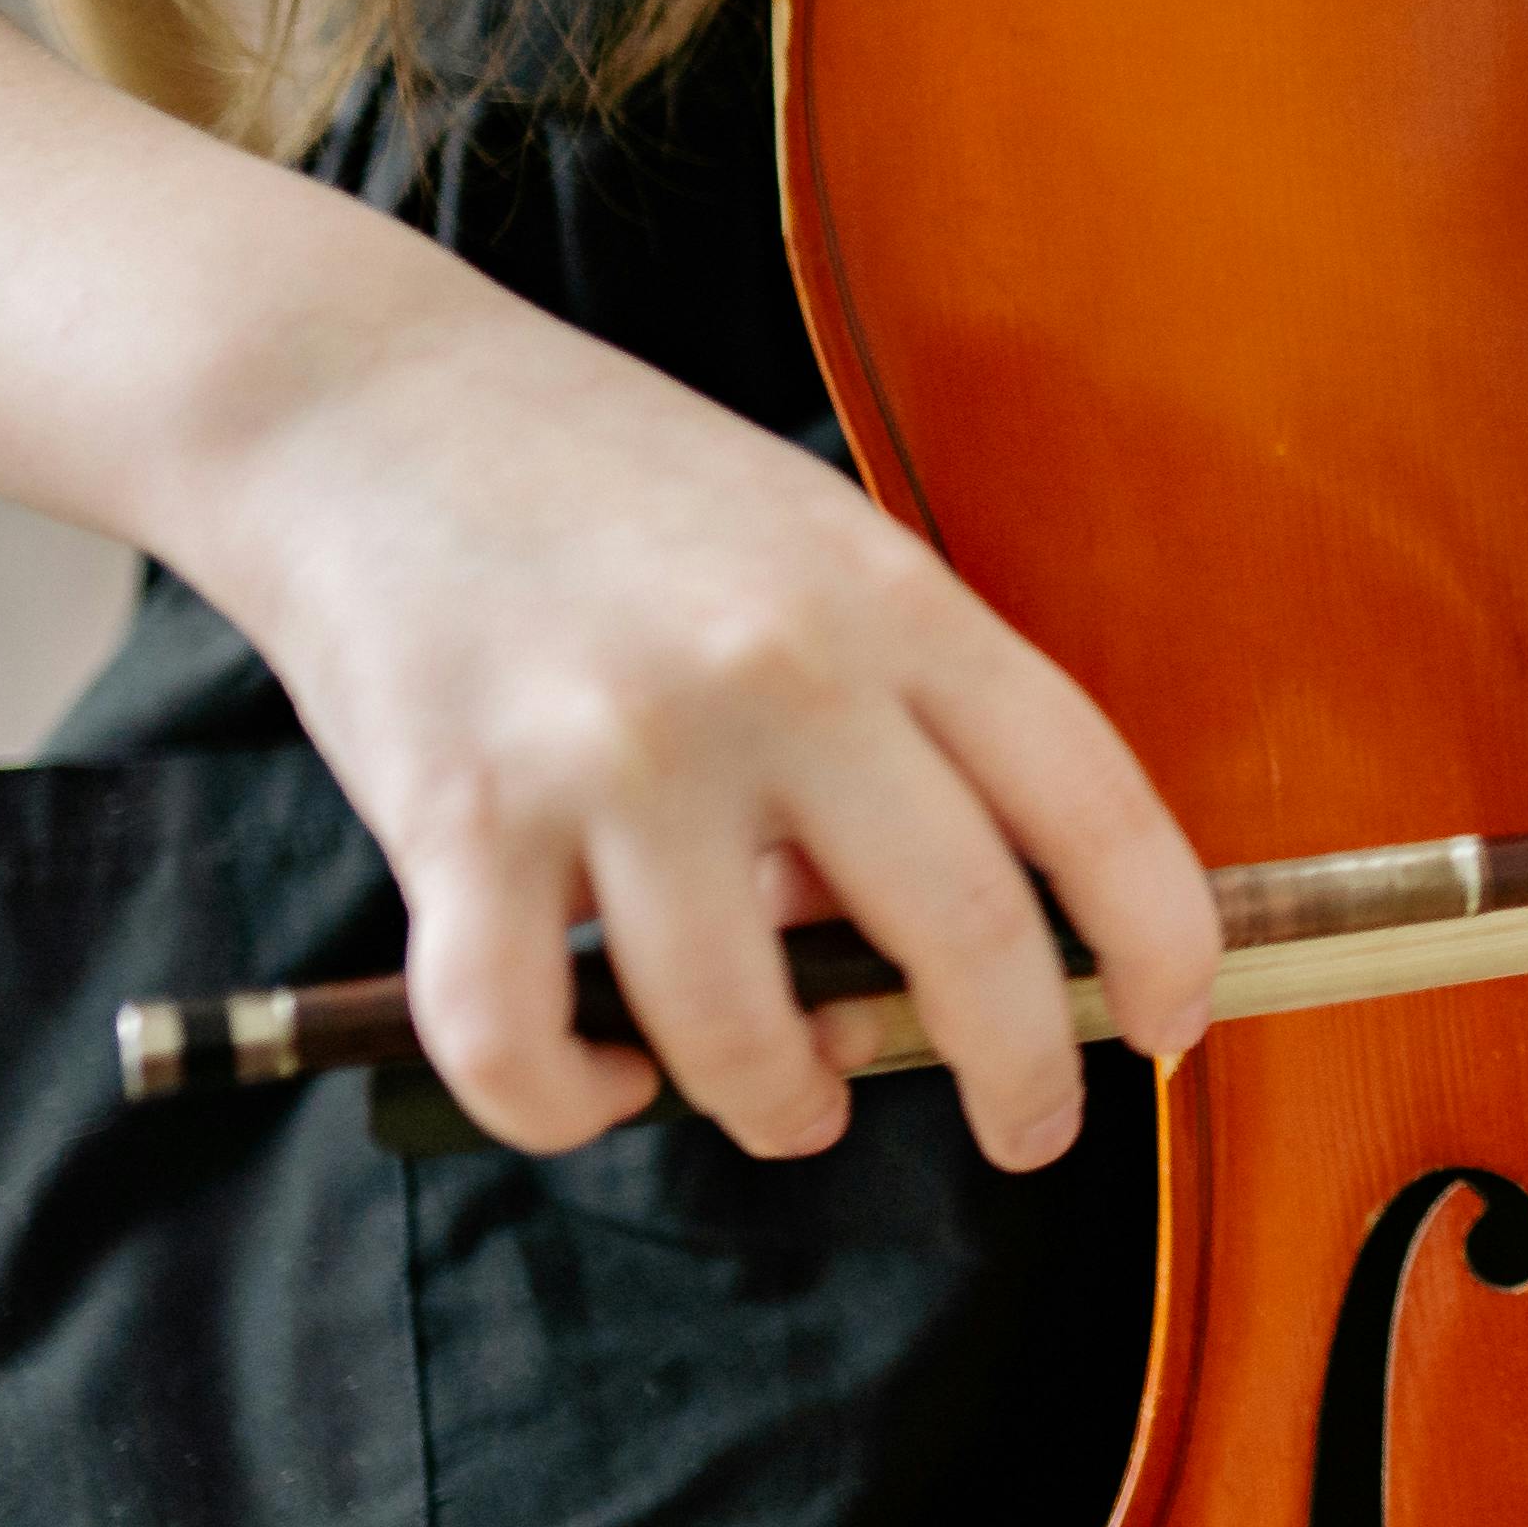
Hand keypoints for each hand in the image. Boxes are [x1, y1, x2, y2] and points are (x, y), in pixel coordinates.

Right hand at [185, 298, 1216, 1170]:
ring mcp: (616, 755)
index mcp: (894, 602)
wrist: (357, 399)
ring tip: (788, 1096)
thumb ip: (893, 725)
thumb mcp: (809, 553)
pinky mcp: (457, 822)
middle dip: (1019, 1076)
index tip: (1170, 1030)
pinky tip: (606, 1078)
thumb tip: (920, 949)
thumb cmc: (612, 488)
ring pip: (749, 1032)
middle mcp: (778, 678)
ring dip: (786, 1103)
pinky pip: (525, 1045)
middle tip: (1026, 1127)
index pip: (1093, 800)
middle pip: (964, 937)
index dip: (1163, 942)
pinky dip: (572, 1104)